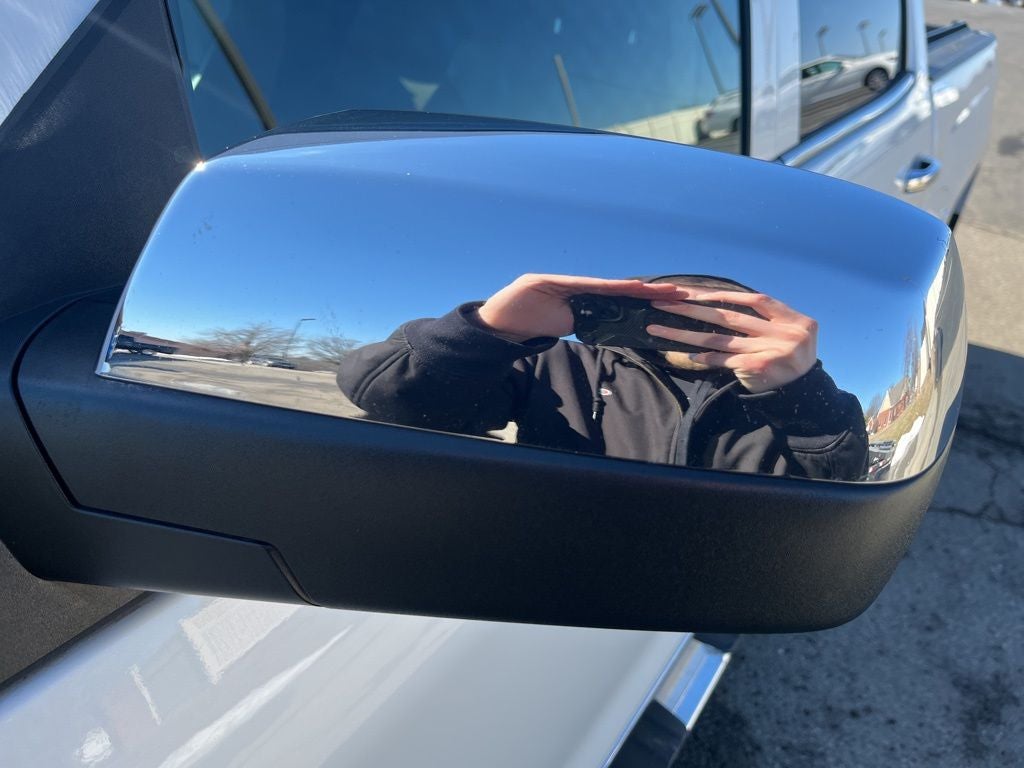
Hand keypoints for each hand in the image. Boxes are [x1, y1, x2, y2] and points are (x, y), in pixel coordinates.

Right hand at [474, 274, 684, 342]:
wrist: (499, 322)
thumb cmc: (529, 325)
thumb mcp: (563, 327)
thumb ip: (585, 324)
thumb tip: (608, 332)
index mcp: (583, 300)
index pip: (619, 299)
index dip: (643, 299)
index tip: (668, 301)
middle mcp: (578, 288)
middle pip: (620, 290)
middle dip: (650, 292)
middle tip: (681, 293)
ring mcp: (565, 283)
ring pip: (608, 286)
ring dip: (637, 289)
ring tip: (664, 290)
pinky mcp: (550, 282)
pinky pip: (586, 287)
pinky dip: (608, 287)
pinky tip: (631, 287)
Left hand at [646, 288, 817, 392]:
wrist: (804, 394)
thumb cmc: (789, 359)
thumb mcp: (789, 334)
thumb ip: (765, 320)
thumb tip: (718, 304)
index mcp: (792, 319)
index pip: (754, 300)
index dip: (723, 295)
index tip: (693, 293)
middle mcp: (783, 333)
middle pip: (729, 316)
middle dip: (692, 308)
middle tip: (664, 302)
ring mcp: (769, 351)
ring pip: (719, 338)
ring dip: (685, 333)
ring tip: (659, 327)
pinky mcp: (756, 368)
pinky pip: (723, 360)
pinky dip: (705, 357)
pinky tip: (688, 354)